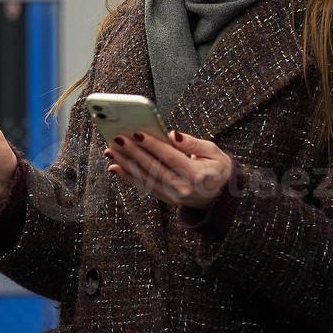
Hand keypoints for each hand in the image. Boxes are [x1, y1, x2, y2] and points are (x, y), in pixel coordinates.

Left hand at [104, 129, 231, 209]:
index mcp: (197, 175)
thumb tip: (172, 135)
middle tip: (117, 138)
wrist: (221, 197)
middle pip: (153, 168)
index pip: (170, 157)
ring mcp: (173, 196)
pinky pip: (144, 186)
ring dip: (125, 164)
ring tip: (111, 150)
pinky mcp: (166, 199)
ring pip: (145, 178)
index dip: (152, 145)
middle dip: (133, 152)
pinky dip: (128, 176)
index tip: (137, 133)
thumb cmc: (218, 168)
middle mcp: (183, 188)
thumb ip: (192, 144)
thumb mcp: (213, 152)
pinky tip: (115, 166)